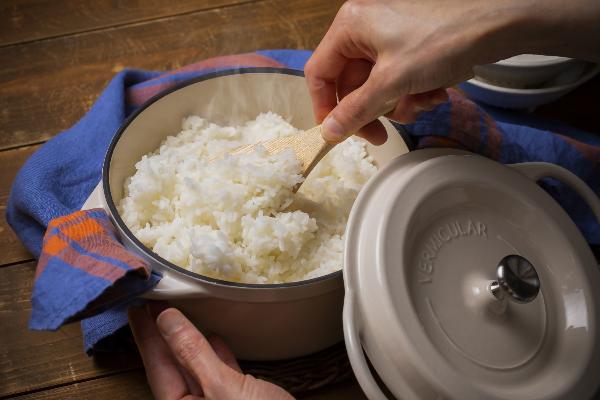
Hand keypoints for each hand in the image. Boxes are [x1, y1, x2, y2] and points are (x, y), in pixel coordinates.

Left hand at [129, 304, 293, 399]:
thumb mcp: (221, 387)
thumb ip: (193, 353)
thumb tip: (167, 321)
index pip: (156, 366)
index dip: (146, 335)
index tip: (136, 308)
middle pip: (173, 364)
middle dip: (162, 333)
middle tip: (153, 302)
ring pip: (195, 365)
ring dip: (187, 339)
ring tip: (177, 312)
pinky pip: (219, 371)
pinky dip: (215, 352)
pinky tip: (214, 336)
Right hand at [305, 0, 599, 143]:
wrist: (499, 22)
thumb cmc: (440, 44)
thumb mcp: (392, 82)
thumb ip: (356, 110)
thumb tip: (328, 134)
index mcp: (349, 27)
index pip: (320, 73)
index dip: (326, 107)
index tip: (339, 134)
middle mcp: (364, 28)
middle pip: (350, 83)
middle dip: (371, 110)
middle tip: (383, 135)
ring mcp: (388, 36)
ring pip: (376, 85)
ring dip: (396, 103)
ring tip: (420, 105)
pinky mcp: (410, 45)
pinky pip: (397, 78)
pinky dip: (411, 92)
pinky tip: (434, 94)